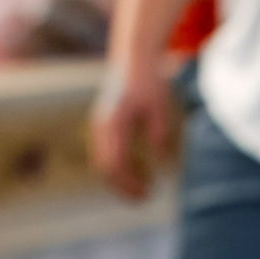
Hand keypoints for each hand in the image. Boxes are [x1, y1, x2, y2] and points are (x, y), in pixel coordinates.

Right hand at [89, 60, 173, 198]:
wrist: (134, 59)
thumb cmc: (149, 82)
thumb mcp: (159, 108)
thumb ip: (157, 133)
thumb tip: (159, 161)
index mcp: (113, 123)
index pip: (115, 164)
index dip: (129, 183)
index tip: (149, 193)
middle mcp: (101, 127)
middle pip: (104, 169)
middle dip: (124, 187)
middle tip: (146, 199)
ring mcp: (100, 127)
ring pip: (103, 164)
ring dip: (122, 180)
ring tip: (145, 190)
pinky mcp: (105, 126)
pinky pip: (107, 154)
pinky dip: (121, 168)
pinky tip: (140, 173)